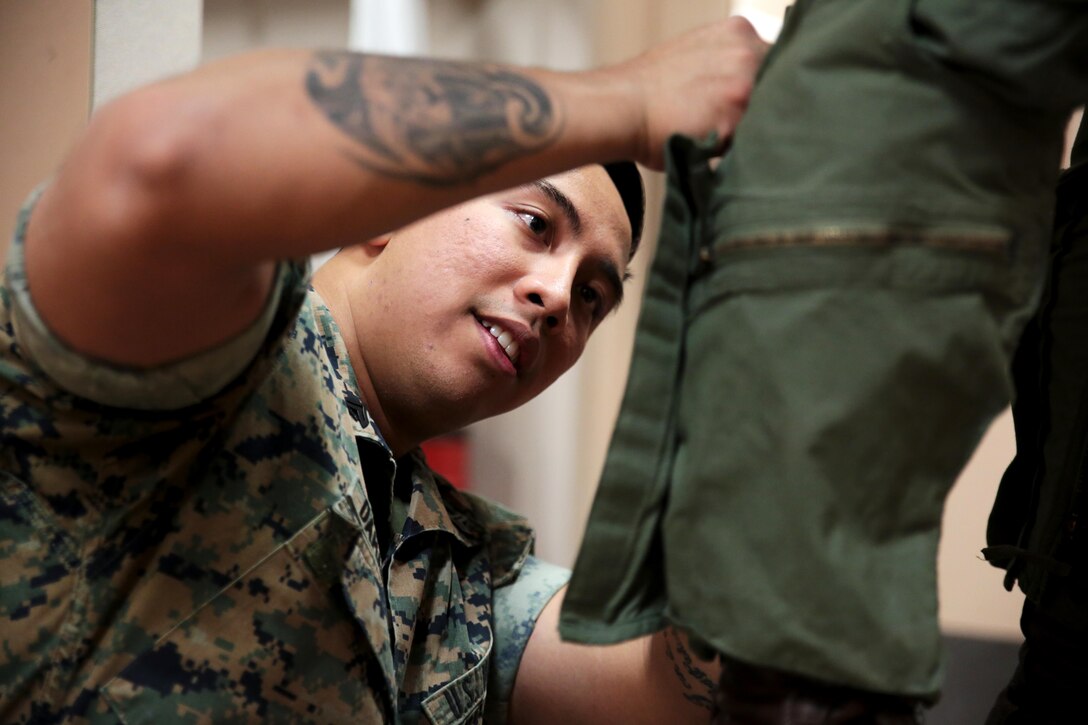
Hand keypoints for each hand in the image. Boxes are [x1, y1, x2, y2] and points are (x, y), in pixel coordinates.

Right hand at [615, 17, 768, 169]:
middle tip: (735, 125)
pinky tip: (718, 145)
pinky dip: (742, 146)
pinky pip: (754, 137)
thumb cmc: (650, 91)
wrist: (620, 108)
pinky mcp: (735, 116)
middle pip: (783, 84)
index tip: (753, 105)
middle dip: (766, 106)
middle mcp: (746, 51)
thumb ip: (729, 64)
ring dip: (756, 128)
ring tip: (723, 136)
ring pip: (773, 112)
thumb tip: (752, 91)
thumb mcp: (697, 55)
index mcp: (738, 32)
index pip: (777, 61)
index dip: (767, 87)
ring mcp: (743, 82)